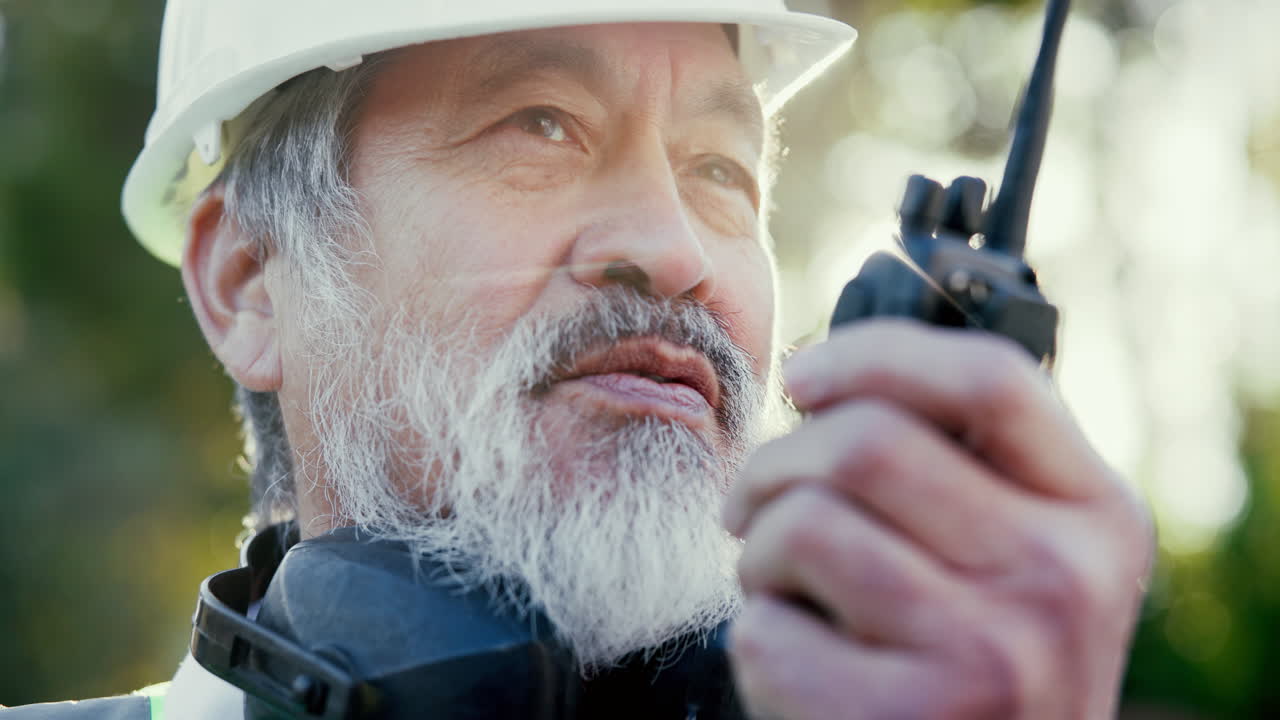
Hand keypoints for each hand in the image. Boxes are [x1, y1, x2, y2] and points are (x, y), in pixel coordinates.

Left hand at [722, 320, 1151, 718]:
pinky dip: (755, 637)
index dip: (875, 354)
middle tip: (753, 505)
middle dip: (774, 465)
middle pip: (865, 442)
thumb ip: (968, 468)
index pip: (992, 380)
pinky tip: (799, 662)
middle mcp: (1061, 579)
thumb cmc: (978, 662)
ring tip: (782, 588)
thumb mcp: (1021, 560)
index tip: (801, 376)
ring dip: (759, 553)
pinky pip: (768, 629)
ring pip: (803, 524)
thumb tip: (827, 378)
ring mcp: (992, 655)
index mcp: (1095, 515)